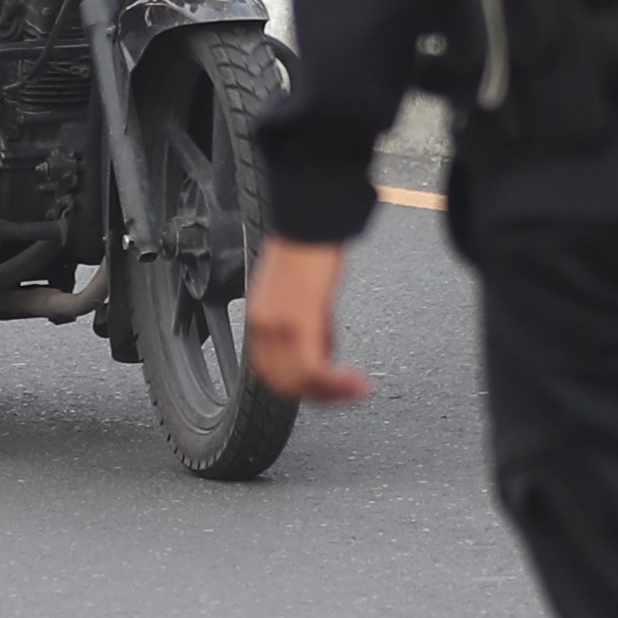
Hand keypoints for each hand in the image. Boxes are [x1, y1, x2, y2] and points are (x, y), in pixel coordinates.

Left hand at [242, 235, 371, 404]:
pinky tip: (358, 382)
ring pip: (298, 382)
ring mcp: (277, 326)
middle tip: (347, 395)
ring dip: (331, 394)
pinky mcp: (297, 322)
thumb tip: (322, 348)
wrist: (309, 222)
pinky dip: (336, 383)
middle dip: (318, 396)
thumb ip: (303, 323)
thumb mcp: (298, 294)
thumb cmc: (309, 249)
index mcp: (259, 320)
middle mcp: (262, 327)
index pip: (270, 372)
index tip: (325, 390)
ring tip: (357, 390)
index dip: (298, 387)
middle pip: (283, 383)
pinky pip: (312, 370)